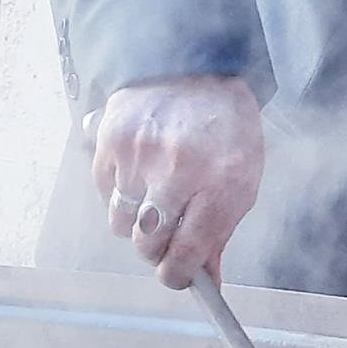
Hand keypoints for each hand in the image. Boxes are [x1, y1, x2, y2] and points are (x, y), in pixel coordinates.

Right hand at [85, 75, 263, 289]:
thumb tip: (206, 280)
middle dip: (156, 250)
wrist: (199, 67)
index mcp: (220, 183)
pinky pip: (105, 192)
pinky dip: (119, 192)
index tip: (175, 277)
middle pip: (147, 242)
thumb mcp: (242, 181)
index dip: (177, 275)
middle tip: (165, 237)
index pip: (187, 252)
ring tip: (153, 196)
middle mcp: (178, 169)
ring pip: (121, 223)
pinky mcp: (110, 139)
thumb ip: (220, 233)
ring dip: (135, 221)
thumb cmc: (227, 131)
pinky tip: (140, 172)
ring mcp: (140, 153)